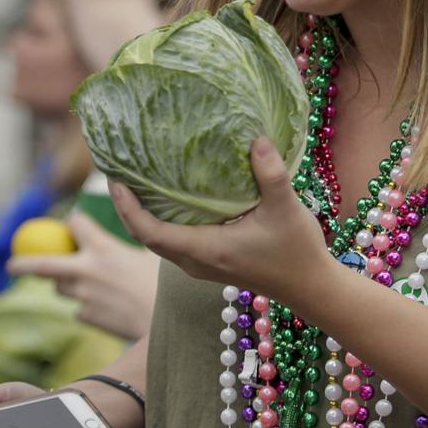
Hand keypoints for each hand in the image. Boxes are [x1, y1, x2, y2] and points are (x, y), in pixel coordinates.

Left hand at [8, 212, 159, 340]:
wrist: (170, 324)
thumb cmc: (165, 285)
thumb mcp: (150, 252)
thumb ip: (127, 241)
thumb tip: (124, 221)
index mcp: (102, 247)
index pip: (75, 223)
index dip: (74, 223)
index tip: (74, 225)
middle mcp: (86, 270)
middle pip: (42, 264)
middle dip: (22, 264)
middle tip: (10, 266)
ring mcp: (83, 296)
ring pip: (60, 288)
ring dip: (67, 284)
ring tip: (94, 286)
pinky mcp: (88, 317)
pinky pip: (79, 309)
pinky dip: (87, 306)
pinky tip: (110, 307)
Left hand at [109, 137, 335, 303]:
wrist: (313, 289)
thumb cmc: (298, 252)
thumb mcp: (286, 209)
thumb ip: (271, 174)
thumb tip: (256, 138)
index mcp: (206, 250)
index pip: (150, 232)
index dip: (127, 208)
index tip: (114, 181)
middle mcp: (197, 261)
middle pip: (145, 236)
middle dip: (126, 208)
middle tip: (116, 174)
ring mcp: (202, 265)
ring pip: (158, 241)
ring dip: (140, 216)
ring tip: (133, 183)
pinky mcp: (210, 263)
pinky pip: (172, 242)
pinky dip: (159, 222)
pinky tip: (164, 199)